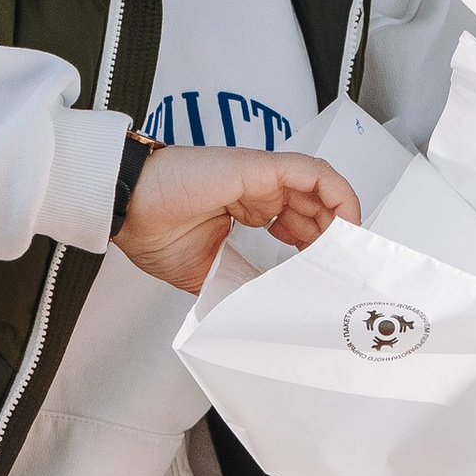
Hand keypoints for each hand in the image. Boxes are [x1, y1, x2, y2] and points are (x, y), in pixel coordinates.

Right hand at [114, 143, 360, 291]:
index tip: (324, 274)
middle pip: (315, 209)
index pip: (299, 223)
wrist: (129, 208)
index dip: (318, 247)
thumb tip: (267, 308)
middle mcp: (259, 191)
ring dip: (341, 220)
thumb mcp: (208, 273)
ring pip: (320, 190)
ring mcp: (263, 177)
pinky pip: (314, 173)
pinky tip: (346, 222)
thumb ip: (240, 282)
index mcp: (247, 209)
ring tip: (346, 252)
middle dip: (334, 240)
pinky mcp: (263, 168)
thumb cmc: (154, 231)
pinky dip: (338, 194)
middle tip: (340, 270)